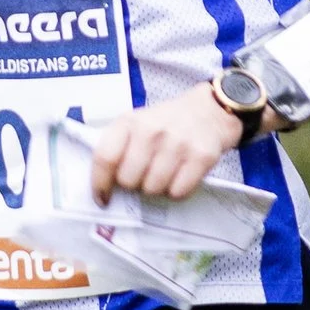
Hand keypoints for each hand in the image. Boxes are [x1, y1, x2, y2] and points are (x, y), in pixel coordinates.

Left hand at [89, 82, 243, 203]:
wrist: (209, 110)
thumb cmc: (165, 123)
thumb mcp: (136, 124)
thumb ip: (117, 148)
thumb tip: (104, 186)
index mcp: (129, 122)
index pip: (104, 158)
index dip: (100, 184)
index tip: (103, 198)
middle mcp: (152, 131)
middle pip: (128, 180)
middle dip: (133, 184)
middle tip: (143, 175)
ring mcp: (178, 143)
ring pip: (153, 188)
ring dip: (156, 188)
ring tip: (163, 173)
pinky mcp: (201, 156)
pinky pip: (178, 191)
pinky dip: (177, 190)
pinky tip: (179, 175)